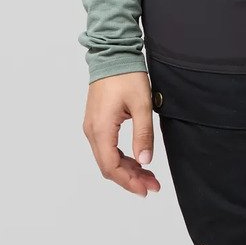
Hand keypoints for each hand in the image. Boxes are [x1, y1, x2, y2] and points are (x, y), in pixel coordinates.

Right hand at [85, 71, 161, 196]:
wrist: (112, 55)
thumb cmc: (126, 76)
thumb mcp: (142, 105)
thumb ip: (143, 134)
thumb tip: (145, 161)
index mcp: (101, 129)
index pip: (111, 166)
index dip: (128, 182)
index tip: (146, 189)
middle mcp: (92, 131)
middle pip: (108, 167)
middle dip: (130, 179)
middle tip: (153, 186)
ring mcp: (92, 127)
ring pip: (107, 159)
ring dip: (127, 170)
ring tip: (149, 176)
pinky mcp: (97, 123)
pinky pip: (107, 148)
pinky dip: (122, 158)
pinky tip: (138, 161)